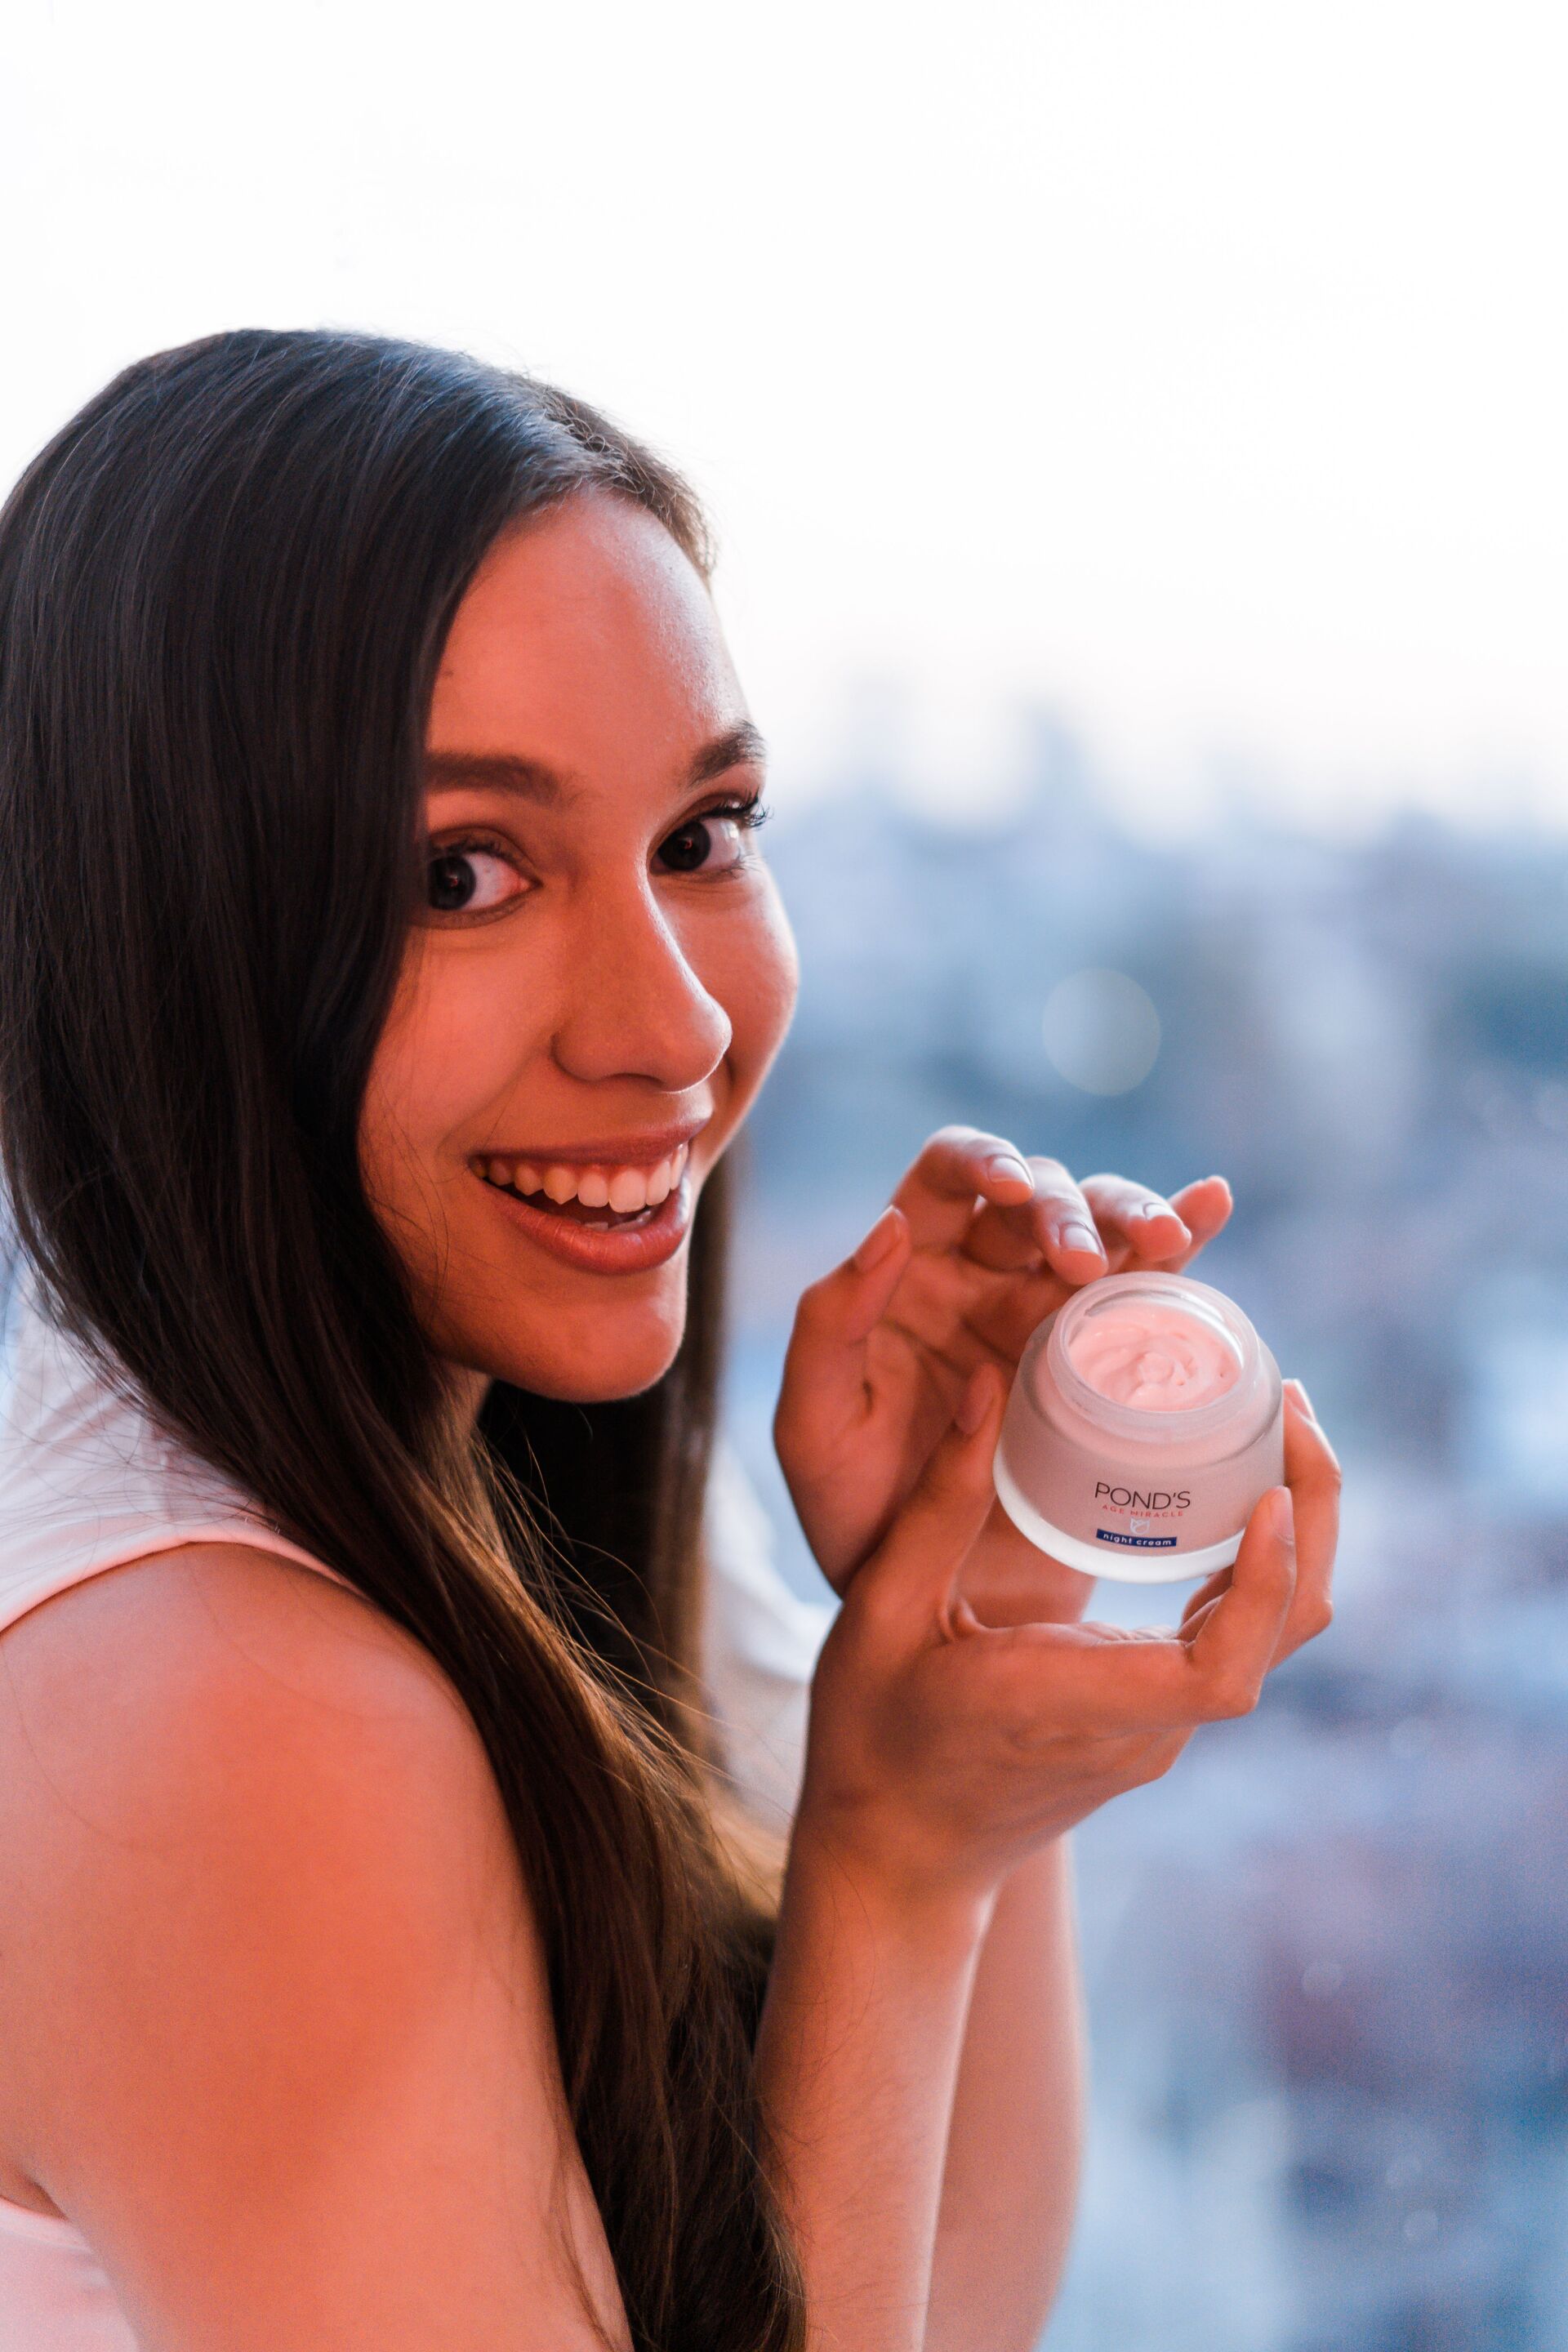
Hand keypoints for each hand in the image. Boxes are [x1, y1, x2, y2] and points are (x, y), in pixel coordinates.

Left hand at [774, 1126, 1232, 1608]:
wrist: (930, 1609)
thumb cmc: (856, 1517)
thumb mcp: (814, 1426)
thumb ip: (829, 1325)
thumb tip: (889, 1223)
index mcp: (910, 1273)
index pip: (948, 1177)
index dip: (982, 1159)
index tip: (1009, 1189)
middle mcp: (985, 1278)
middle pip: (1040, 1196)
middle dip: (1068, 1209)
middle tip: (1079, 1263)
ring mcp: (1051, 1318)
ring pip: (1104, 1231)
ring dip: (1136, 1218)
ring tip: (1163, 1244)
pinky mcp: (1106, 1365)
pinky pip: (1151, 1289)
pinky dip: (1190, 1236)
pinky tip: (1214, 1203)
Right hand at [793, 1371, 1339, 1913]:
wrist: (897, 1856)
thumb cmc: (873, 1737)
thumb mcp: (880, 1612)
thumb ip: (938, 1507)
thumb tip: (985, 1388)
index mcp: (1072, 1704)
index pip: (1219, 1671)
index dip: (1265, 1585)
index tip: (1269, 1496)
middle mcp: (1140, 1726)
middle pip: (1278, 1637)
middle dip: (1311, 1520)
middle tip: (1290, 1404)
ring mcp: (1159, 1728)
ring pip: (1272, 1637)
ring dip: (1296, 1533)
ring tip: (1273, 1424)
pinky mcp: (1156, 1716)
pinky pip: (1237, 1638)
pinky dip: (1258, 1561)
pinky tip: (1236, 1489)